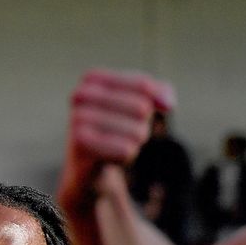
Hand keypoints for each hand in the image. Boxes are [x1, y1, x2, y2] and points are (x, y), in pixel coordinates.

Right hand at [58, 69, 174, 213]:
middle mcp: (80, 96)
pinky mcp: (80, 146)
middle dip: (141, 125)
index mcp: (91, 79)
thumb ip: (160, 93)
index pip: (144, 86)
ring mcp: (77, 120)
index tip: (146, 113)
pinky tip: (109, 157)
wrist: (83, 165)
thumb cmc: (113, 126)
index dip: (156, 101)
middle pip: (142, 109)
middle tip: (122, 132)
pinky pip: (127, 151)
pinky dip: (126, 157)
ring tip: (115, 144)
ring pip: (138, 132)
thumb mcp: (138, 102)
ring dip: (134, 142)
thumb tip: (169, 104)